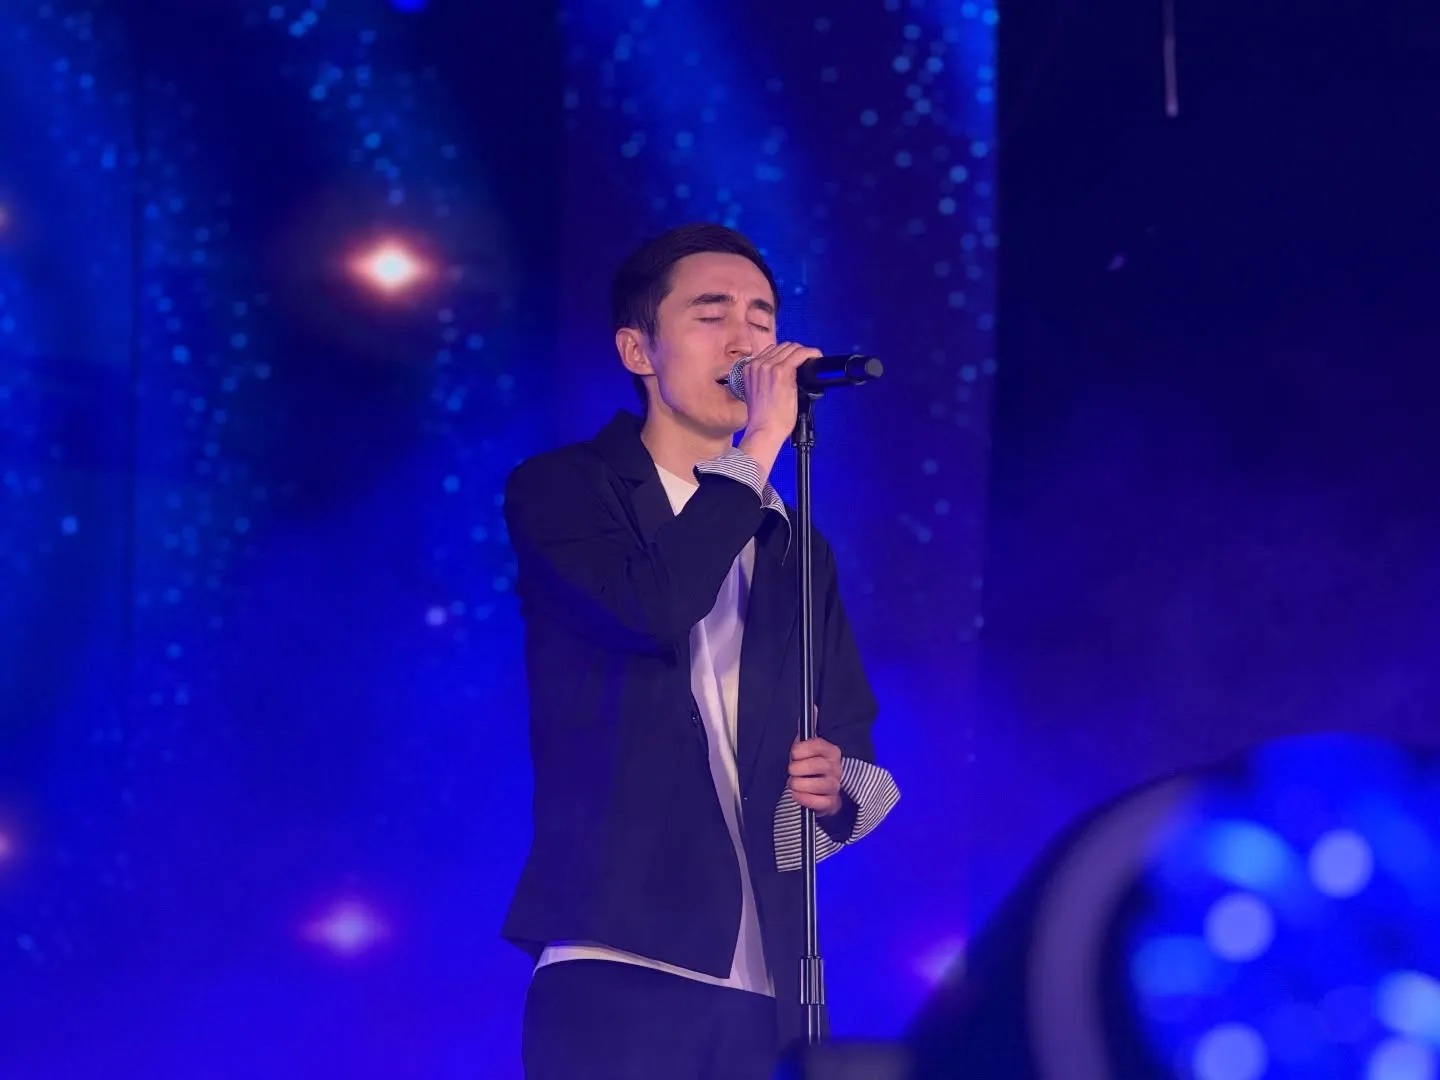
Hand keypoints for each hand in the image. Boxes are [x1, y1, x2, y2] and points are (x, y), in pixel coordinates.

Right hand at [737, 342, 819, 479]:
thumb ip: (765, 379)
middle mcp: (757, 364)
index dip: (787, 354)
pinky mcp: (782, 372)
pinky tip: (816, 357)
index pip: (772, 350)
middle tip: (806, 362)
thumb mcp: (757, 393)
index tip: (796, 359)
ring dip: (804, 352)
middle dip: (797, 352)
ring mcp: (769, 367)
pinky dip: (811, 353)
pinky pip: (801, 354)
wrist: (764, 430)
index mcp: (750, 368)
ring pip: (792, 348)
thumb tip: (785, 374)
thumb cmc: (763, 418)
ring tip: (812, 360)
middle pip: (783, 347)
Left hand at [788, 733, 843, 817]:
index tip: (793, 754)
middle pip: (817, 765)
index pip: (817, 745)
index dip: (800, 750)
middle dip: (798, 769)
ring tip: (793, 784)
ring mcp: (835, 785)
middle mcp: (836, 768)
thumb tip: (813, 711)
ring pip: (820, 785)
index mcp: (831, 751)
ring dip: (800, 785)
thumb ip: (805, 732)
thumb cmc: (809, 767)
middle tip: (792, 771)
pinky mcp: (831, 802)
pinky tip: (797, 795)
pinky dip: (805, 799)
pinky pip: (820, 802)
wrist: (819, 791)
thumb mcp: (806, 748)